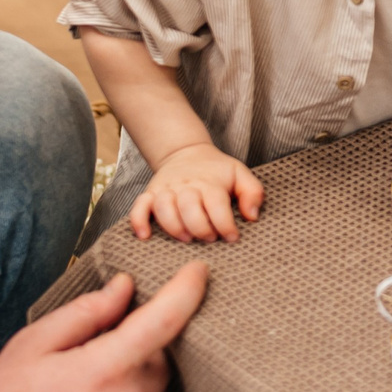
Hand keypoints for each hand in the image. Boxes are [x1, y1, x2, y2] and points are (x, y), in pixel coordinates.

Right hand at [0, 265, 207, 391]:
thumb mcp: (32, 346)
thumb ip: (85, 313)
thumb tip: (123, 289)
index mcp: (106, 368)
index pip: (168, 318)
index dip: (188, 288)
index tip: (197, 273)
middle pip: (164, 356)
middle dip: (140, 345)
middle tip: (97, 353)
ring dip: (143, 382)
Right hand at [131, 142, 263, 242]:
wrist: (186, 152)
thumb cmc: (216, 171)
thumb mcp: (240, 174)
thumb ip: (253, 193)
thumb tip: (252, 216)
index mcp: (210, 182)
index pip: (216, 203)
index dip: (225, 224)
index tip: (232, 237)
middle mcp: (186, 185)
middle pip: (188, 207)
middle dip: (200, 228)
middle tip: (210, 239)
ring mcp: (166, 189)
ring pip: (163, 207)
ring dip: (174, 227)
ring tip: (186, 238)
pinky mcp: (150, 193)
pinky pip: (139, 206)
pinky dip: (138, 221)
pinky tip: (145, 236)